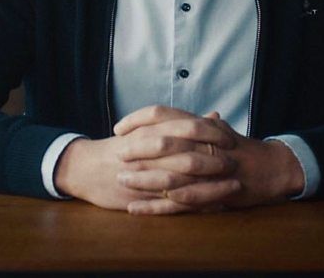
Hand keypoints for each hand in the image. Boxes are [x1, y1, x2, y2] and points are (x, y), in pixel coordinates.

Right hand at [54, 107, 238, 211]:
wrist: (87, 167)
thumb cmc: (123, 146)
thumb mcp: (150, 128)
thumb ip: (185, 122)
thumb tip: (215, 115)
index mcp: (152, 131)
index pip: (187, 128)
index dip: (211, 134)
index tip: (231, 139)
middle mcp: (150, 152)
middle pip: (189, 155)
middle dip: (215, 161)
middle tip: (236, 163)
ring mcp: (146, 176)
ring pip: (184, 182)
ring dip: (210, 185)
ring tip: (233, 187)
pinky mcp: (143, 197)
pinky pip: (173, 203)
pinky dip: (194, 205)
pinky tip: (213, 206)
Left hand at [114, 106, 305, 214]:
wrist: (273, 169)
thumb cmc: (243, 149)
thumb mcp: (218, 130)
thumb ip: (193, 124)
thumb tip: (170, 116)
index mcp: (201, 127)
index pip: (164, 114)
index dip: (138, 119)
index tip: (119, 127)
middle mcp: (204, 145)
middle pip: (164, 143)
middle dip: (136, 149)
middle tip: (115, 154)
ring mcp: (208, 172)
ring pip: (170, 174)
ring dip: (143, 178)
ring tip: (120, 181)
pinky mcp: (211, 195)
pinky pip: (179, 203)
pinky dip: (156, 206)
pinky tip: (136, 209)